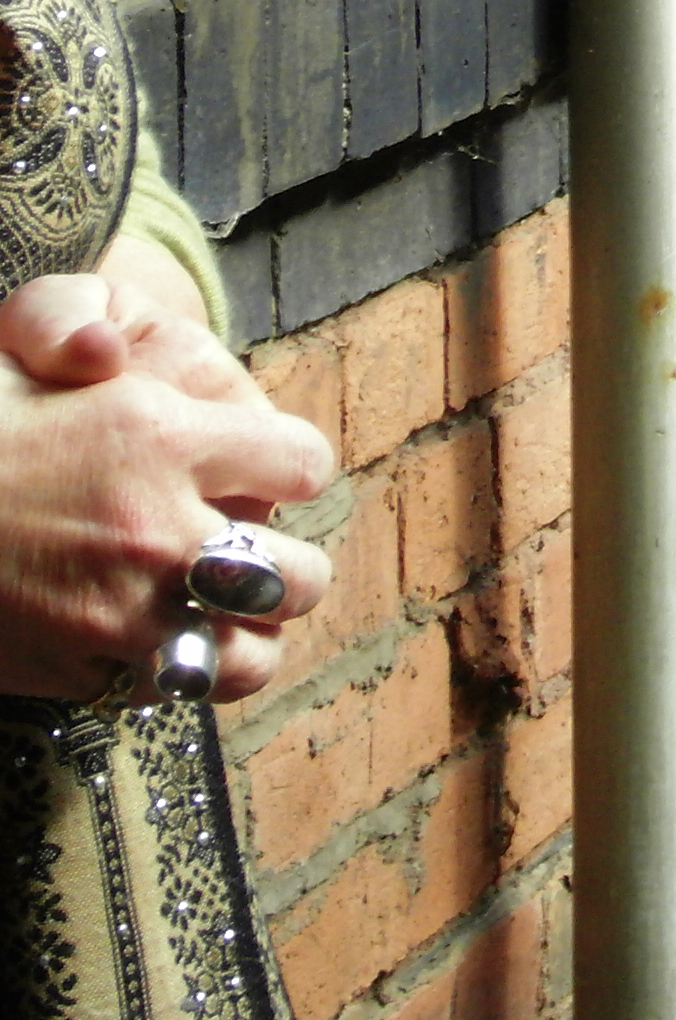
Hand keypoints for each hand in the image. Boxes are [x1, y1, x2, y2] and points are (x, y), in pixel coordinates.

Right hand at [0, 283, 335, 703]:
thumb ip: (79, 329)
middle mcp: (155, 533)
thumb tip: (106, 349)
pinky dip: (172, 674)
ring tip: (223, 615)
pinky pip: (166, 691)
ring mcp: (117, 614)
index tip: (268, 468)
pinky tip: (149, 645)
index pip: (302, 462)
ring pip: (249, 656)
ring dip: (247, 636)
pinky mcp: (74, 672)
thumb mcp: (10, 349)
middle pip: (298, 575)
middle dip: (288, 566)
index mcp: (157, 437)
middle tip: (254, 554)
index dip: (289, 464)